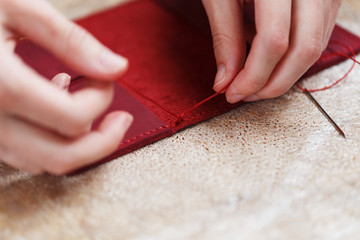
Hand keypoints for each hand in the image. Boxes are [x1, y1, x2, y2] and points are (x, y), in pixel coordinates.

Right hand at [0, 0, 132, 174]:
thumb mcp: (15, 5)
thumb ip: (71, 41)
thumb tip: (118, 68)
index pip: (73, 118)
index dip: (102, 98)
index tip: (104, 75)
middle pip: (63, 157)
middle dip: (104, 140)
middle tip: (122, 117)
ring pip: (44, 162)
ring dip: (79, 142)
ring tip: (87, 105)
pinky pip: (24, 155)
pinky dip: (52, 141)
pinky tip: (53, 106)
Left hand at [202, 0, 341, 102]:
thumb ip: (224, 38)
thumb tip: (225, 82)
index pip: (274, 40)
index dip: (253, 76)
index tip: (232, 93)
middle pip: (303, 49)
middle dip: (273, 83)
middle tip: (246, 95)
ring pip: (315, 46)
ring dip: (284, 74)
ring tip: (255, 82)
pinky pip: (317, 36)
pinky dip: (293, 57)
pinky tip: (270, 60)